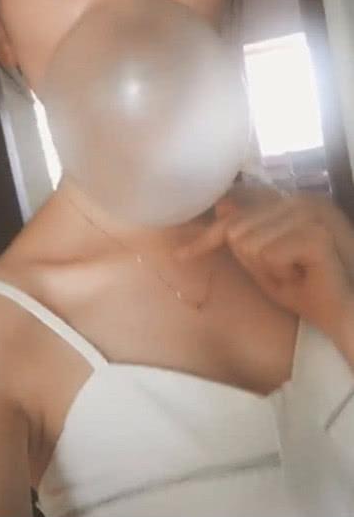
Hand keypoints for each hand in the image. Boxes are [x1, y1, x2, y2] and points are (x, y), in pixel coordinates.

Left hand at [175, 186, 353, 341]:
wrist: (349, 315)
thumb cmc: (310, 292)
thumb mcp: (266, 266)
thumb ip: (245, 237)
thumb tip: (222, 204)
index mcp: (292, 203)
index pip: (238, 213)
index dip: (207, 236)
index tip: (180, 255)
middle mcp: (303, 200)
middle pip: (237, 229)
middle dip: (254, 262)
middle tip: (288, 274)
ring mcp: (312, 213)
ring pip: (249, 242)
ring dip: (269, 269)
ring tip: (298, 275)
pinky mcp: (316, 233)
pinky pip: (267, 254)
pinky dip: (280, 273)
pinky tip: (304, 276)